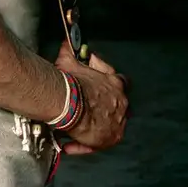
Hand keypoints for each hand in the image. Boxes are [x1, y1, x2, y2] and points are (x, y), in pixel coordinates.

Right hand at [52, 40, 129, 154]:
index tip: (96, 82)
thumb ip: (70, 52)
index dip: (108, 82)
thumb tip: (66, 42)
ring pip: (110, 125)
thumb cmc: (70, 82)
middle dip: (104, 107)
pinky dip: (83, 144)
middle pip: (119, 105)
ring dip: (95, 125)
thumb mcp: (69, 61)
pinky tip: (69, 144)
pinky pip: (97, 143)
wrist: (69, 103)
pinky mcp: (111, 138)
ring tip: (76, 128)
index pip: (120, 81)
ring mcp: (118, 122)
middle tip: (85, 108)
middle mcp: (122, 103)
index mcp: (115, 83)